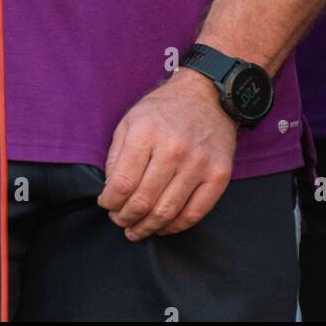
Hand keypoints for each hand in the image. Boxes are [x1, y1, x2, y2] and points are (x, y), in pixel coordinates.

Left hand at [97, 68, 236, 239]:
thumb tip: (110, 190)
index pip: (122, 183)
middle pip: (143, 201)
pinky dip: (175, 227)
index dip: (110, 202)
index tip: (106, 205)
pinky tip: (162, 226)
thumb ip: (116, 156)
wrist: (207, 95)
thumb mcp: (130, 120)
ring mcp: (198, 164)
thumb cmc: (163, 110)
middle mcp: (173, 149)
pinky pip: (194, 213)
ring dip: (147, 228)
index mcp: (146, 133)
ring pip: (167, 212)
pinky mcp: (219, 175)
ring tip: (136, 230)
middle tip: (120, 221)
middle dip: (125, 218)